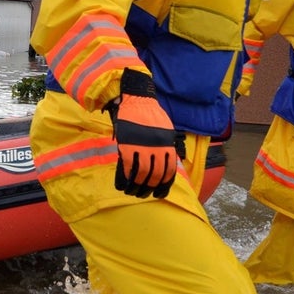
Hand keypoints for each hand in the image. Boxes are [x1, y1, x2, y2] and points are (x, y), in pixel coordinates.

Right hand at [109, 70, 184, 198]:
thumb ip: (166, 147)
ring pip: (142, 173)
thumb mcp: (166, 131)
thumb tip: (167, 162)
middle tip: (143, 194)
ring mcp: (142, 147)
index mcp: (167, 146)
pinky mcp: (128, 145)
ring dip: (137, 185)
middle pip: (155, 175)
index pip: (168, 172)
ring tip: (133, 191)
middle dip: (149, 188)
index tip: (158, 193)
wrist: (139, 100)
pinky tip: (125, 180)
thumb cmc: (153, 114)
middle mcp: (157, 149)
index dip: (163, 185)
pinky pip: (128, 165)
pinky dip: (127, 175)